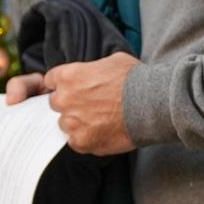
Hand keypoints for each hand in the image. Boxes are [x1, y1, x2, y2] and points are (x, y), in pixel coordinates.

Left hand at [5, 53, 138, 155]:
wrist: (152, 103)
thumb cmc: (136, 80)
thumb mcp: (111, 62)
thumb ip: (91, 69)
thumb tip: (90, 74)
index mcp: (68, 76)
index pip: (50, 81)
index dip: (62, 85)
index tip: (72, 89)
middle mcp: (64, 99)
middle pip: (55, 103)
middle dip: (69, 104)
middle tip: (90, 105)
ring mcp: (71, 122)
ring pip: (65, 124)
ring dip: (77, 123)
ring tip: (99, 120)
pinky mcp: (81, 141)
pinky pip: (75, 141)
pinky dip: (86, 138)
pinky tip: (102, 132)